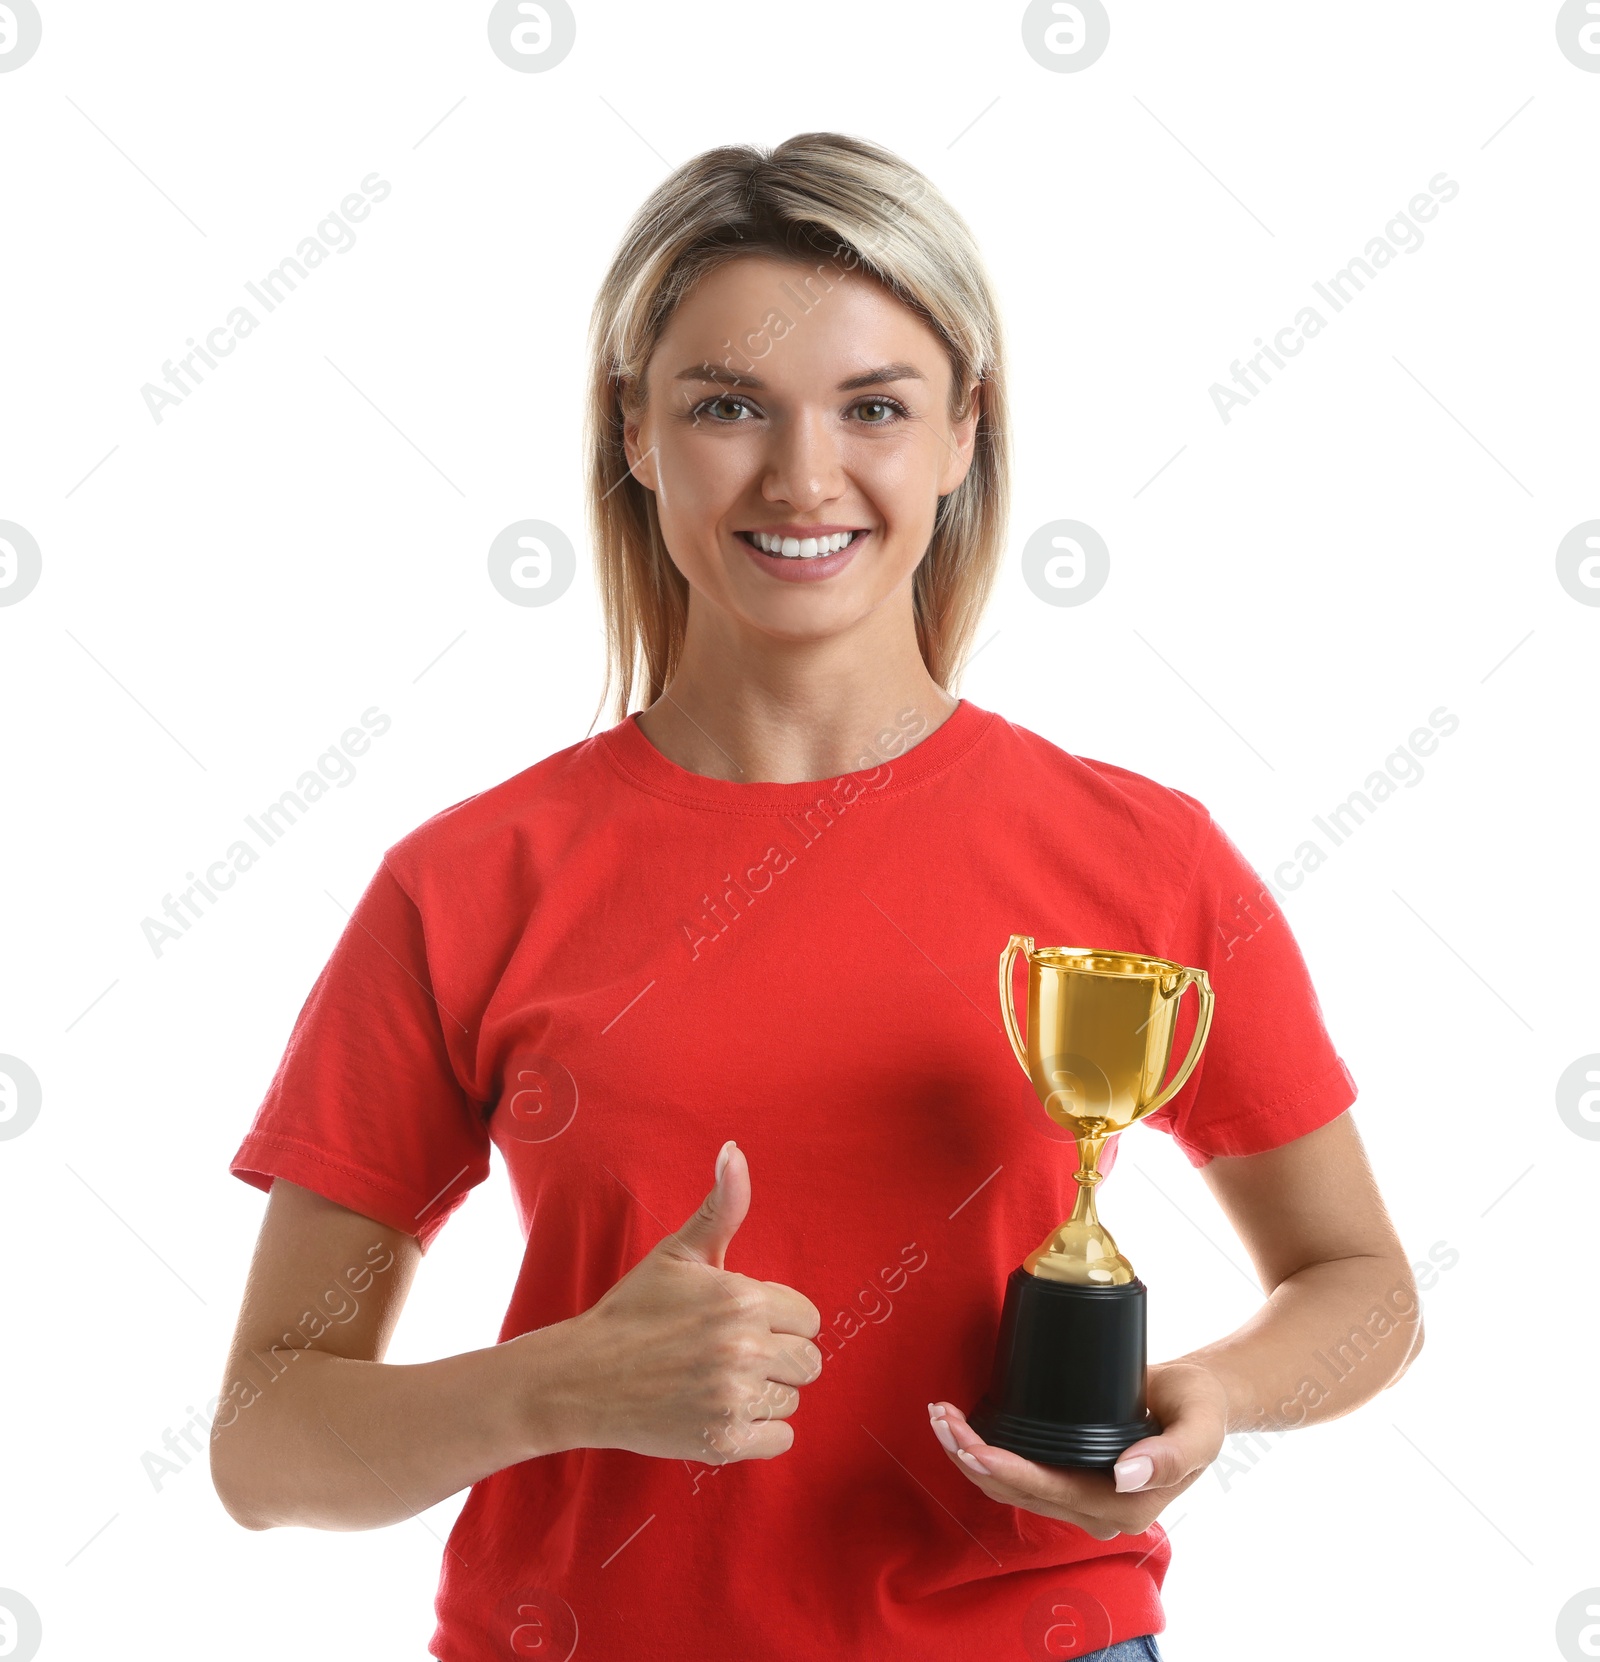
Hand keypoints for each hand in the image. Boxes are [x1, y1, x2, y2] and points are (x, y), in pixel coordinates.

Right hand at [561, 1140, 822, 1463]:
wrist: (583, 1377)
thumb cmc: (635, 1310)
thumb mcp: (679, 1253)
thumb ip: (722, 1206)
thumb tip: (735, 1151)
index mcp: (743, 1298)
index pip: (808, 1318)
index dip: (777, 1320)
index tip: (741, 1323)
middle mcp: (745, 1348)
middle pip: (808, 1362)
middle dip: (778, 1358)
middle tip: (731, 1354)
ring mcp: (734, 1398)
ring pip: (792, 1400)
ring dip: (765, 1394)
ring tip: (719, 1381)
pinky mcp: (724, 1442)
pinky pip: (781, 1439)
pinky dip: (759, 1432)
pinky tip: (722, 1412)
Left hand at [928, 1361, 1228, 1538]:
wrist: (1199, 1401)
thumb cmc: (1200, 1409)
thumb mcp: (1200, 1428)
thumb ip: (1171, 1455)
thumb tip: (1124, 1475)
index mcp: (1125, 1506)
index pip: (1050, 1491)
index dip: (1007, 1471)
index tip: (972, 1446)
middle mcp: (1096, 1511)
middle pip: (1018, 1491)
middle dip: (972, 1456)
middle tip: (939, 1416)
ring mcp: (1079, 1497)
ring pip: (1010, 1487)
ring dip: (969, 1454)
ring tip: (939, 1416)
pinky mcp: (1067, 1477)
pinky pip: (1017, 1475)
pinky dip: (985, 1452)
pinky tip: (962, 1427)